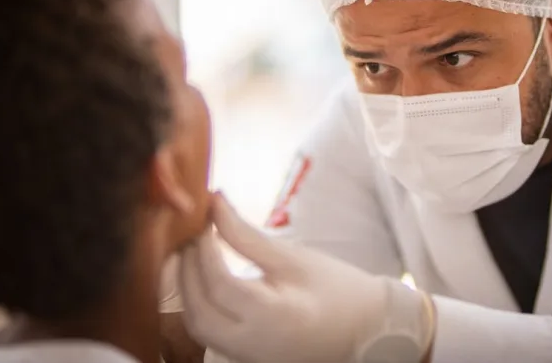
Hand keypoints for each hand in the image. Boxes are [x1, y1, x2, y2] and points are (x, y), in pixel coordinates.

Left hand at [179, 194, 434, 362]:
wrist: (366, 328)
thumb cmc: (336, 288)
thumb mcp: (293, 257)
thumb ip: (247, 235)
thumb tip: (214, 203)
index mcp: (272, 317)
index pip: (219, 283)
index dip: (203, 248)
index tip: (203, 218)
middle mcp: (253, 344)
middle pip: (198, 311)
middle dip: (185, 270)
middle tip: (191, 234)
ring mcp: (247, 356)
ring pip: (197, 326)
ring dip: (187, 289)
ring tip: (193, 254)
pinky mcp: (245, 357)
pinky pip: (208, 334)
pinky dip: (199, 304)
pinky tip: (204, 279)